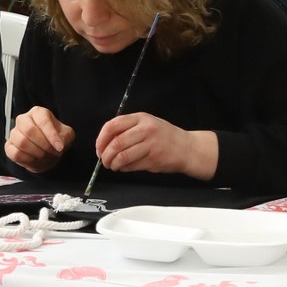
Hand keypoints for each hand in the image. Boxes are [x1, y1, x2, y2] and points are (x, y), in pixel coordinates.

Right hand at [6, 106, 73, 170]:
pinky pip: (15, 153)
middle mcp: (23, 119)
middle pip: (29, 130)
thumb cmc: (55, 140)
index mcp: (38, 112)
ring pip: (22, 142)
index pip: (43, 120)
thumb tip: (58, 144)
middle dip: (44, 145)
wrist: (47, 153)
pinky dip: (28, 159)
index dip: (51, 135)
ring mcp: (14, 133)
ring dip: (37, 153)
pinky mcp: (9, 146)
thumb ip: (65, 137)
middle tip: (52, 152)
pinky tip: (35, 159)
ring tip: (45, 155)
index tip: (59, 147)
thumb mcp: (66, 135)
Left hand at [97, 111, 218, 180]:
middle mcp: (146, 129)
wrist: (188, 148)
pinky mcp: (154, 159)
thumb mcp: (148, 124)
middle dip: (106, 155)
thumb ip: (128, 129)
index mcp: (141, 118)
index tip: (99, 148)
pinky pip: (132, 165)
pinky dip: (124, 169)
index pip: (112, 126)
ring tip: (114, 166)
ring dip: (114, 164)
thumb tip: (105, 144)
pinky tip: (125, 168)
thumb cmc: (165, 137)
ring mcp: (151, 144)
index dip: (101, 139)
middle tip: (104, 161)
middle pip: (116, 143)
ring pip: (122, 156)